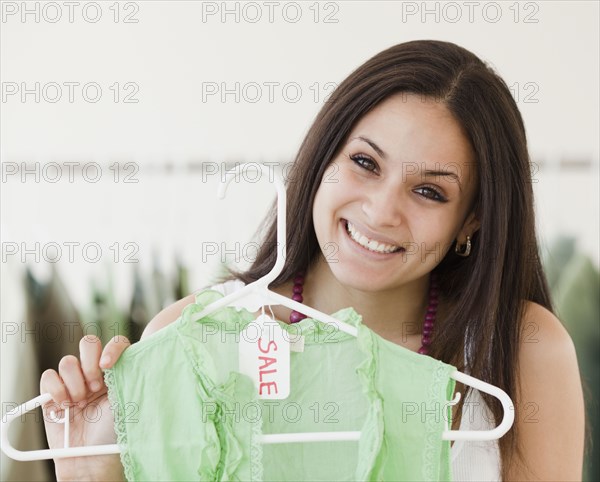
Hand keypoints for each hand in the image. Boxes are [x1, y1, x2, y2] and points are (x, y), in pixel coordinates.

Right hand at [40, 335, 130, 481]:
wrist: (92, 459)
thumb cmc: (115, 432)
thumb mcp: (129, 399)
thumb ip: (129, 374)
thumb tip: (131, 353)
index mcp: (117, 371)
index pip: (116, 343)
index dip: (111, 348)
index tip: (107, 365)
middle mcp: (95, 373)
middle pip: (88, 344)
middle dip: (89, 363)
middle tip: (95, 387)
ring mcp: (73, 382)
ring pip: (68, 362)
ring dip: (75, 382)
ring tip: (81, 403)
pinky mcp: (52, 394)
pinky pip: (49, 377)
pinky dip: (56, 389)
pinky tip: (65, 405)